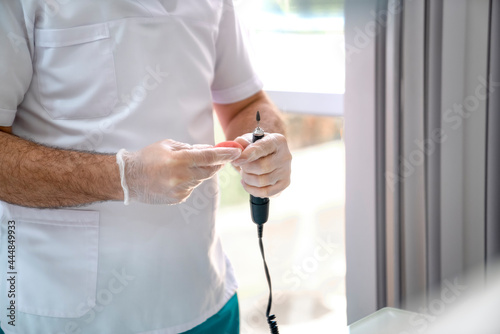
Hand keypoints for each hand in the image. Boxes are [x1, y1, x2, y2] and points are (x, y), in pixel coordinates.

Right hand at [117, 139, 241, 204]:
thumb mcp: (169, 146)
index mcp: (179, 160)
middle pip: (210, 170)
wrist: (129, 178)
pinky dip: (189, 181)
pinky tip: (175, 177)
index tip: (236, 151)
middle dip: (217, 163)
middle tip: (221, 157)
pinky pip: (191, 188)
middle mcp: (181, 177)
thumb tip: (209, 150)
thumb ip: (191, 149)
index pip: (209, 157)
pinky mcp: (178, 199)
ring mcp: (180, 190)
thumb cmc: (148, 158)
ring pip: (200, 179)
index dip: (225, 155)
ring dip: (198, 172)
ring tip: (181, 167)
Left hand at [232, 133, 291, 197]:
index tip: (237, 160)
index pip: (263, 148)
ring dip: (248, 179)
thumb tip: (238, 150)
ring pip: (262, 181)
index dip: (248, 155)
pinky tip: (246, 183)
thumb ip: (241, 143)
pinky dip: (252, 190)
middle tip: (241, 166)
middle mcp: (285, 155)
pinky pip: (266, 192)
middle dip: (246, 168)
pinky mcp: (285, 183)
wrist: (267, 156)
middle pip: (262, 167)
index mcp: (277, 140)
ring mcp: (286, 171)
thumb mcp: (248, 140)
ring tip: (244, 173)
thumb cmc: (256, 147)